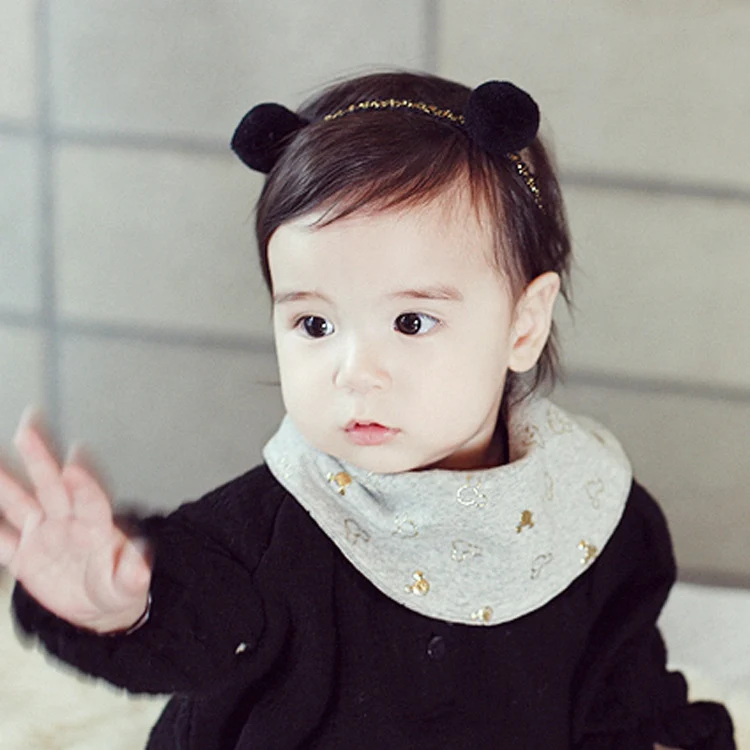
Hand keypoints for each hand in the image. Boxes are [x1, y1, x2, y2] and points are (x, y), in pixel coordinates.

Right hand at [0, 411, 150, 632]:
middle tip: (28, 431)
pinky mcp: (23, 555)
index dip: (83, 485)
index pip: (90, 501)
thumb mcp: (128, 586)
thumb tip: (140, 566)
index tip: (74, 467)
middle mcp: (67, 522)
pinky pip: (0, 539)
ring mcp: (43, 535)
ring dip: (4, 482)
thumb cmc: (116, 587)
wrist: (97, 606)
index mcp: (96, 527)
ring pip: (19, 503)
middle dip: (40, 459)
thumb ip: (130, 575)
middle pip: (52, 486)